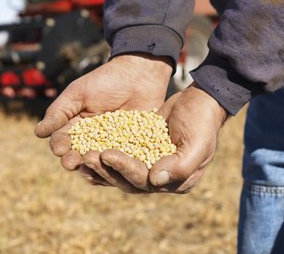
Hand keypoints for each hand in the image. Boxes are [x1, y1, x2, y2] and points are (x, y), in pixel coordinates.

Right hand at [35, 53, 172, 174]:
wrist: (140, 74)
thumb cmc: (106, 81)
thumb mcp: (78, 93)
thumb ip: (59, 112)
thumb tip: (38, 133)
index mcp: (76, 127)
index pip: (62, 140)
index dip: (60, 146)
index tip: (60, 148)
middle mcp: (92, 140)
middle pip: (79, 155)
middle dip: (74, 160)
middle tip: (72, 162)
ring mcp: (112, 146)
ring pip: (100, 164)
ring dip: (94, 167)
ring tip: (91, 165)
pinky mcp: (133, 150)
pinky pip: (124, 163)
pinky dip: (119, 168)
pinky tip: (115, 169)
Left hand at [79, 83, 227, 192]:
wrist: (199, 101)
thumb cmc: (202, 122)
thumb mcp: (197, 143)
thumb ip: (180, 165)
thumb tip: (154, 179)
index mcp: (176, 180)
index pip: (145, 181)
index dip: (124, 169)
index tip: (107, 154)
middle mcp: (160, 176)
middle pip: (128, 180)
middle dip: (107, 169)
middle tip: (87, 156)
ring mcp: (149, 163)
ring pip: (120, 169)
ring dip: (101, 164)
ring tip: (82, 154)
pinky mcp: (140, 148)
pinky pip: (120, 153)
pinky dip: (105, 152)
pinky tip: (88, 147)